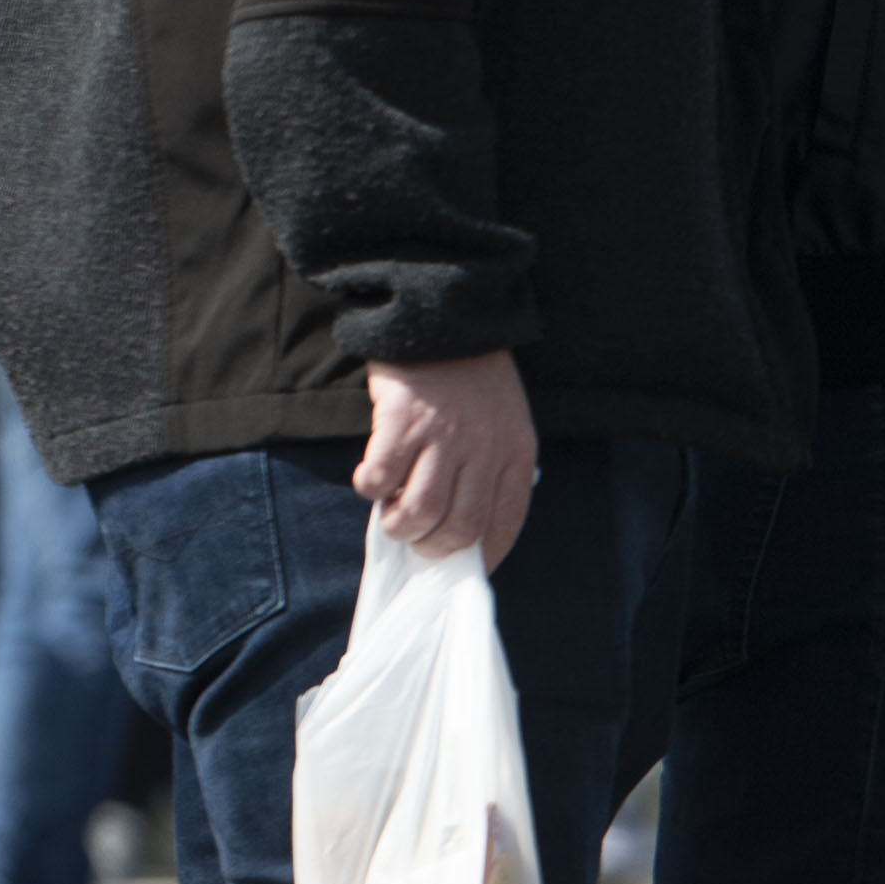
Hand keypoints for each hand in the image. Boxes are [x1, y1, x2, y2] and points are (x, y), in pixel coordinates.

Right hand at [354, 350, 538, 561]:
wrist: (442, 318)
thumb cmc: (473, 376)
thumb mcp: (506, 421)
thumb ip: (494, 466)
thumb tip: (465, 521)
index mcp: (516, 454)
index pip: (504, 524)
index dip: (481, 555)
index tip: (459, 565)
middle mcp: (484, 451)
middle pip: (460, 526)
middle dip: (434, 547)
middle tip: (417, 542)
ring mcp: (442, 437)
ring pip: (421, 509)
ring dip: (401, 525)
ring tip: (391, 519)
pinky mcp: (402, 421)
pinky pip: (381, 475)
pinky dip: (371, 488)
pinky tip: (369, 482)